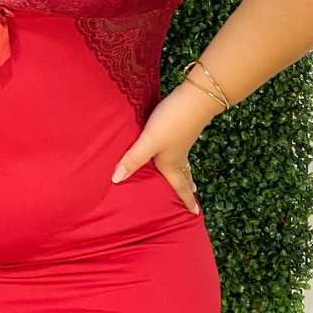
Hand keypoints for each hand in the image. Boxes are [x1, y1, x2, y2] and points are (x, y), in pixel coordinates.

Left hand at [110, 86, 214, 213]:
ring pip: (184, 161)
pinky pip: (181, 149)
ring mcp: (182, 141)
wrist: (195, 98)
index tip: (195, 213)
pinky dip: (181, 155)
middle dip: (187, 187)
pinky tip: (176, 148)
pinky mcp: (182, 128)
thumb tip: (116, 180)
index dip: (186, 200)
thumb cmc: (171, 122)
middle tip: (193, 195)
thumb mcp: (149, 141)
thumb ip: (133, 159)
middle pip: (184, 175)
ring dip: (185, 171)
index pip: (180, 186)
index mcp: (171, 163)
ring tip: (187, 177)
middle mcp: (178, 155)